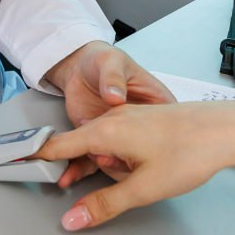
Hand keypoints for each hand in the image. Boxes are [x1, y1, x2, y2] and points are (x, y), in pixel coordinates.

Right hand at [36, 102, 234, 230]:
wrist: (225, 129)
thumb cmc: (187, 153)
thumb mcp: (143, 188)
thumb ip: (104, 204)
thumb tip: (72, 220)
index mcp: (106, 132)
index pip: (58, 145)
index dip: (35, 155)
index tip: (11, 160)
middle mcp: (113, 120)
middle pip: (79, 145)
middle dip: (76, 168)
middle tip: (82, 184)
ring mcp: (128, 117)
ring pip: (102, 143)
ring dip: (105, 165)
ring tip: (137, 178)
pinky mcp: (142, 120)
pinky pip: (118, 138)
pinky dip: (118, 156)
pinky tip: (141, 167)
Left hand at [44, 41, 173, 184]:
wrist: (78, 66)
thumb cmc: (103, 60)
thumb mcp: (111, 62)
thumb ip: (113, 78)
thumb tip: (115, 95)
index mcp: (154, 103)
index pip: (165, 128)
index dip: (153, 142)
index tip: (135, 146)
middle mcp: (138, 126)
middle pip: (140, 152)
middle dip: (120, 161)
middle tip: (104, 157)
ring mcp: (118, 137)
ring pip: (114, 160)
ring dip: (98, 167)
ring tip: (83, 168)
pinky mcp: (98, 143)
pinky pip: (91, 160)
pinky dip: (79, 168)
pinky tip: (69, 174)